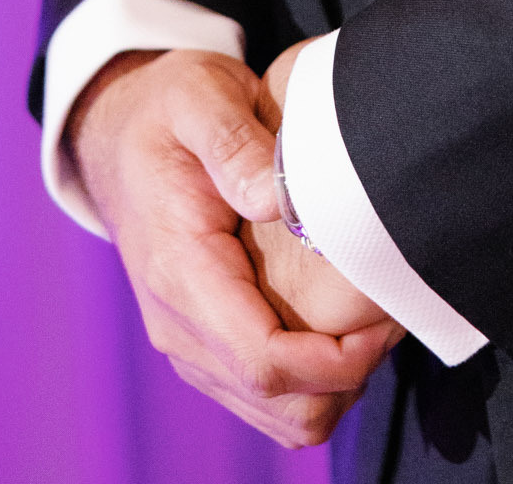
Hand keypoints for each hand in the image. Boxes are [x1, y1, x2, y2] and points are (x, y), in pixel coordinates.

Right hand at [66, 48, 400, 446]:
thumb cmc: (167, 109)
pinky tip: (343, 325)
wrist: (120, 131)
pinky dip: (313, 380)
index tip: (384, 321)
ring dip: (333, 385)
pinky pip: (264, 395)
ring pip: (273, 414)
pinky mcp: (203, 341)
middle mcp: (178, 323)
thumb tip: (277, 198)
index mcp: (180, 271)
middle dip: (346, 379)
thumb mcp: (199, 98)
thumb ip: (235, 142)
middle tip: (392, 317)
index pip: (262, 361)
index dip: (334, 360)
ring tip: (375, 320)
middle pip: (275, 405)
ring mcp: (189, 340)